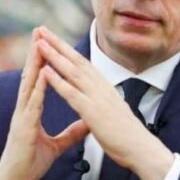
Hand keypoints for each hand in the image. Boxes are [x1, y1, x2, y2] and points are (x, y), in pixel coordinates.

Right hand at [0, 28, 88, 179]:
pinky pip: (31, 105)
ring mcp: (21, 118)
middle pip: (31, 76)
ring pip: (28, 85)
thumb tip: (86, 123)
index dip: (44, 61)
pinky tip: (42, 74)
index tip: (50, 42)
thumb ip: (71, 133)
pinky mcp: (22, 129)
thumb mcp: (56, 146)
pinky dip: (37, 88)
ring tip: (40, 43)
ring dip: (34, 64)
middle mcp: (24, 110)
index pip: (38, 81)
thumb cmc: (29, 165)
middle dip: (36, 53)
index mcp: (31, 112)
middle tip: (40, 31)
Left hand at [37, 26, 173, 179]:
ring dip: (54, 56)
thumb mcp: (114, 111)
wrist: (141, 149)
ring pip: (72, 72)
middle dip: (57, 43)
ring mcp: (97, 98)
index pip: (82, 63)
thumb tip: (101, 96)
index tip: (52, 38)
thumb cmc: (127, 135)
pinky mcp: (93, 111)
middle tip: (41, 29)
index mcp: (104, 87)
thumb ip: (104, 101)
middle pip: (75, 60)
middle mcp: (101, 87)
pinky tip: (45, 71)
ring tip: (39, 43)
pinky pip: (72, 93)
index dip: (67, 49)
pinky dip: (58, 81)